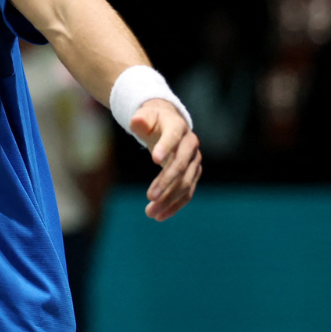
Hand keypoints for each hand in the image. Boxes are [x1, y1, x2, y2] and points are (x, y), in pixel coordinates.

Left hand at [130, 99, 202, 220]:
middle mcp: (190, 145)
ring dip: (169, 199)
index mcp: (178, 127)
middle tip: (150, 197)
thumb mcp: (145, 115)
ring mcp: (194, 161)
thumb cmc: (152, 120)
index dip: (165, 147)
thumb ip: (140, 119)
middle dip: (166, 182)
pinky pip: (187, 192)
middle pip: (180, 165)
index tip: (154, 160)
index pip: (173, 138)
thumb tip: (136, 122)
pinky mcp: (192, 174)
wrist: (168, 124)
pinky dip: (175, 205)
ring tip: (150, 212)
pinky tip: (160, 215)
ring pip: (185, 183)